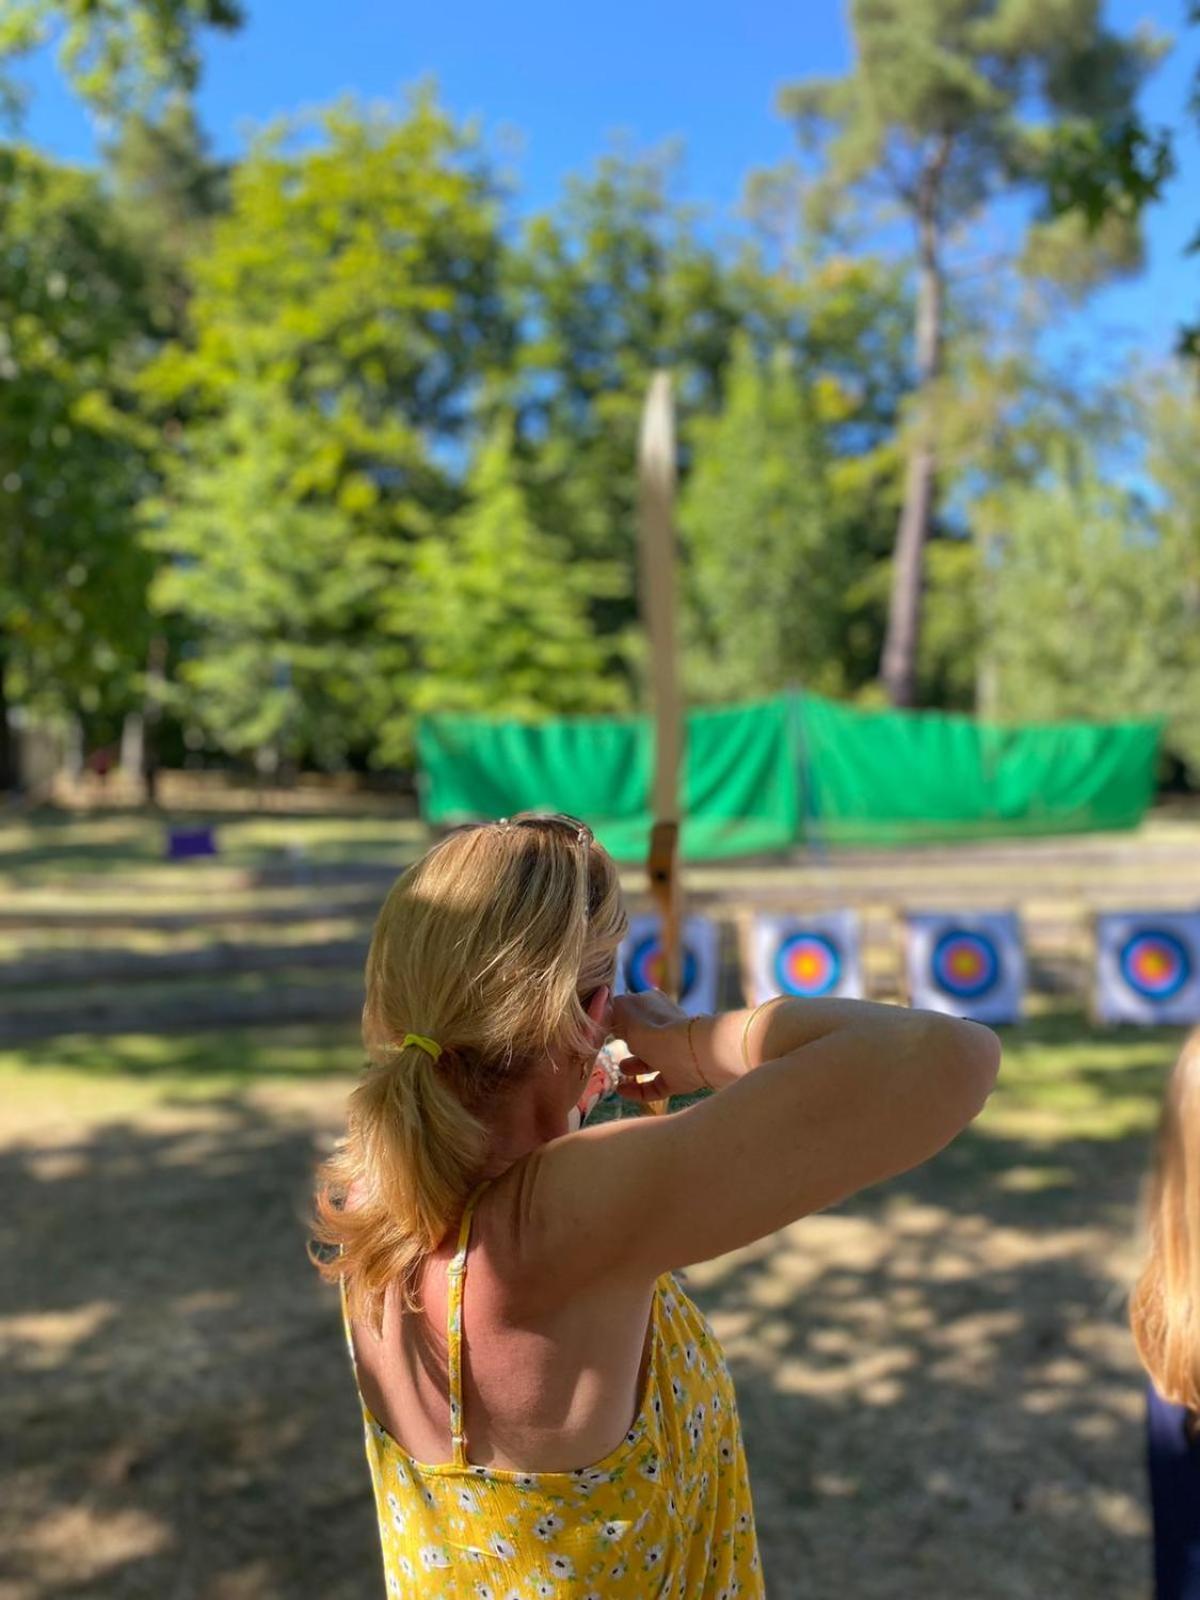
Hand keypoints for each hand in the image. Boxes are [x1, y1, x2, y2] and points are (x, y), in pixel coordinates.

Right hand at [610, 990, 704, 1104]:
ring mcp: (673, 1054)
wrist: (691, 1054)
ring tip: (619, 1071)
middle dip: (627, 1042)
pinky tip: (621, 1091)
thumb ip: (609, 1011)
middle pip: (642, 1036)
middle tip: (607, 1050)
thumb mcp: (622, 1011)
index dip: (616, 1018)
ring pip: (651, 1061)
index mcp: (653, 1006)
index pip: (632, 1010)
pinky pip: (655, 1086)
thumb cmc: (653, 1030)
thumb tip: (603, 1011)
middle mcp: (665, 1028)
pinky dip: (637, 1090)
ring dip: (633, 1067)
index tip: (599, 1029)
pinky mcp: (679, 1078)